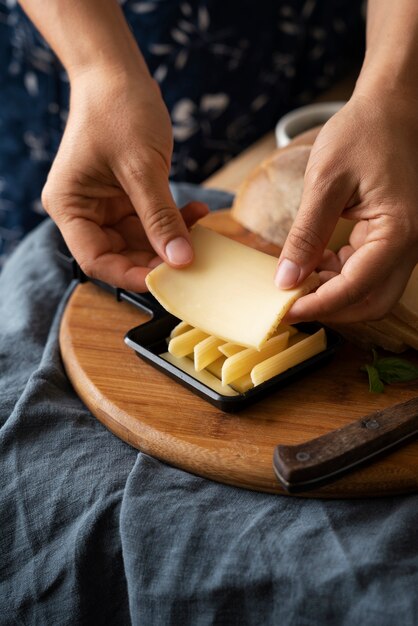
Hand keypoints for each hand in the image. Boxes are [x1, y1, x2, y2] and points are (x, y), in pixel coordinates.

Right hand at [42, 67, 207, 290]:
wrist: (118, 73)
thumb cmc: (118, 109)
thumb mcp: (141, 168)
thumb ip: (160, 217)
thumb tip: (180, 260)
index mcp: (70, 206)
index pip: (96, 259)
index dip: (130, 275)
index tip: (166, 280)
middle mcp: (84, 211)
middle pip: (119, 254)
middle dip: (156, 259)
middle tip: (191, 259)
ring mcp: (106, 205)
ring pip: (140, 241)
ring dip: (170, 239)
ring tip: (200, 228)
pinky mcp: (126, 197)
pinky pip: (150, 221)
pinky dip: (173, 221)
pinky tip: (196, 212)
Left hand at [275, 91, 417, 323]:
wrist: (389, 110)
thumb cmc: (362, 134)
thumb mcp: (326, 182)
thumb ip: (306, 234)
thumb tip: (286, 279)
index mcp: (398, 231)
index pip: (356, 288)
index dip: (318, 305)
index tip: (285, 311)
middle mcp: (409, 245)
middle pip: (371, 302)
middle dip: (330, 309)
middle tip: (291, 303)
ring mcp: (403, 244)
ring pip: (369, 291)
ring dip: (332, 293)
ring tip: (296, 280)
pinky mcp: (392, 239)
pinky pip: (367, 272)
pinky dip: (338, 276)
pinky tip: (312, 264)